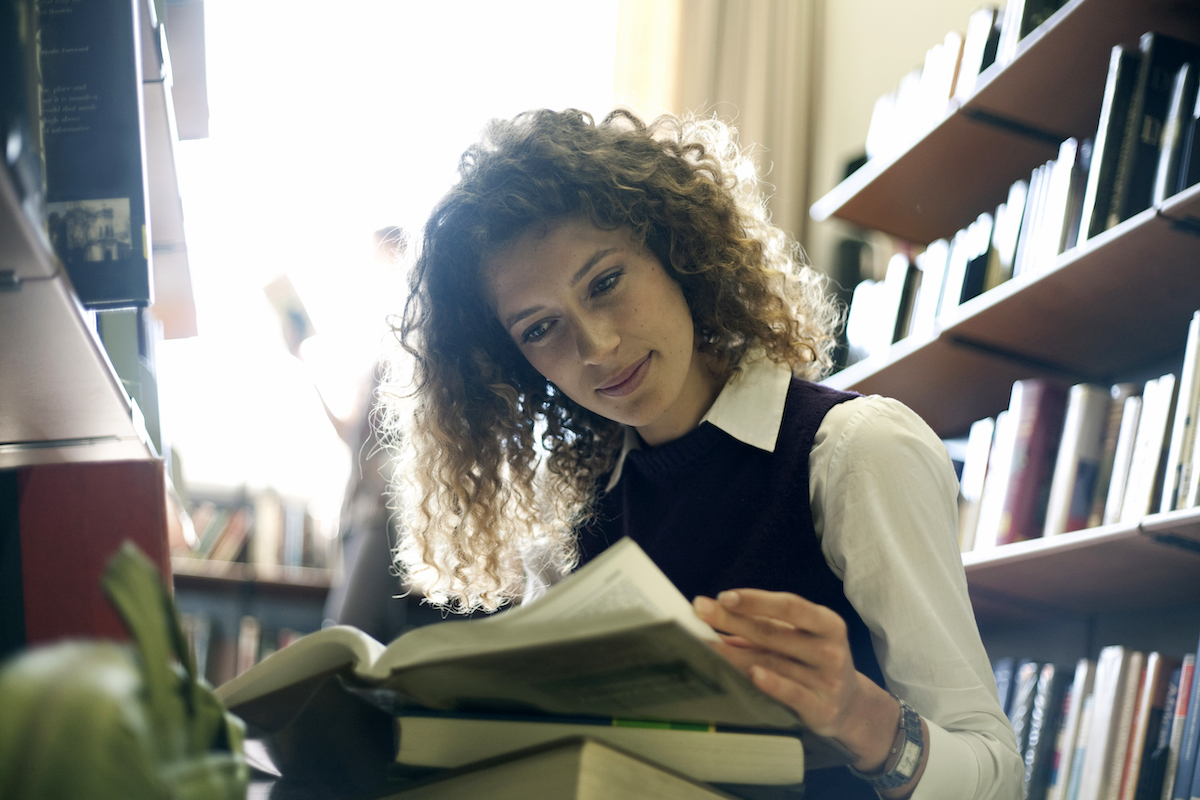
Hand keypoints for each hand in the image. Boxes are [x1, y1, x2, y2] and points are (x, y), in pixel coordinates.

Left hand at [692, 589, 898, 771]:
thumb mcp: (800, 638)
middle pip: (774, 632)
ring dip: (736, 653)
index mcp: (827, 623)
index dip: (756, 600)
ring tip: (708, 645)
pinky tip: (753, 674)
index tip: (724, 596)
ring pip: (774, 662)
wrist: (851, 707)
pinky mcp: (821, 707)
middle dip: (733, 620)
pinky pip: (792, 693)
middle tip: (702, 611)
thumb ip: (765, 626)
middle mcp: (830, 649)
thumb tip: (716, 614)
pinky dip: (772, 683)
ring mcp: (828, 680)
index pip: (789, 606)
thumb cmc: (813, 662)